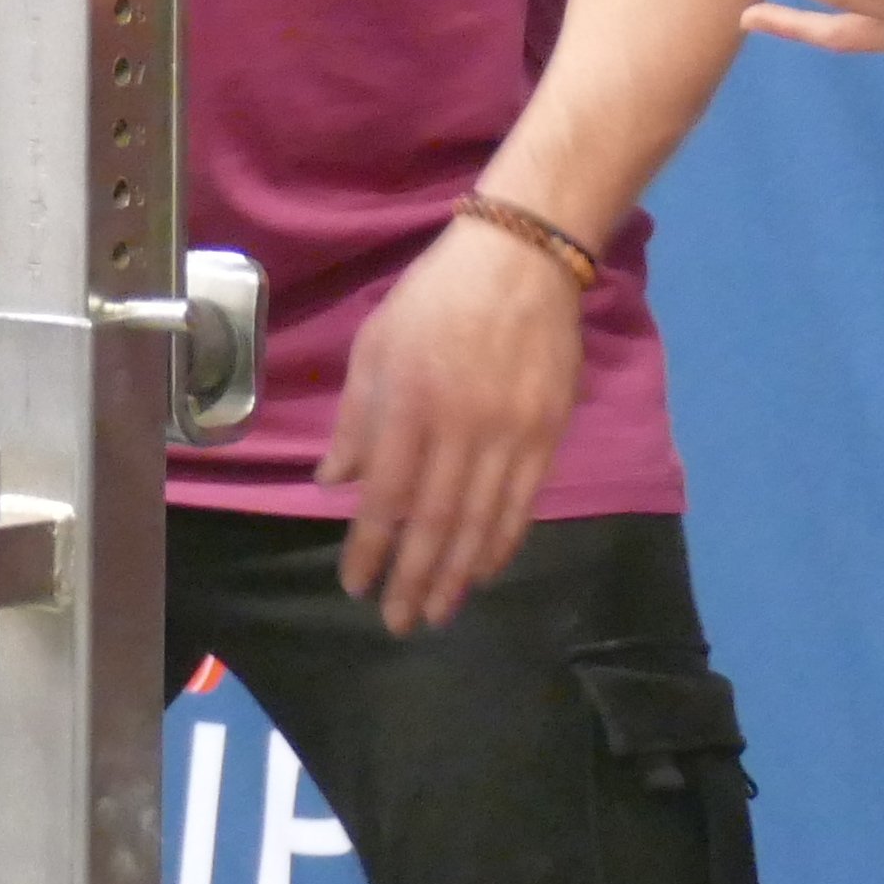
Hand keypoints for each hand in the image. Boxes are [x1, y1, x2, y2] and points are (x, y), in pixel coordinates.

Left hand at [319, 211, 581, 634]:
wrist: (522, 260)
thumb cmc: (434, 299)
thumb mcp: (374, 347)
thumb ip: (356, 420)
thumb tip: (334, 483)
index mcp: (410, 405)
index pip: (385, 497)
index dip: (370, 549)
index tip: (356, 586)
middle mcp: (461, 428)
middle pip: (434, 522)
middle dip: (414, 580)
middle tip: (399, 623)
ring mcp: (511, 435)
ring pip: (481, 523)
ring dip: (457, 575)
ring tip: (439, 612)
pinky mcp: (548, 434)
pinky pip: (522, 503)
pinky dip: (501, 543)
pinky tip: (483, 571)